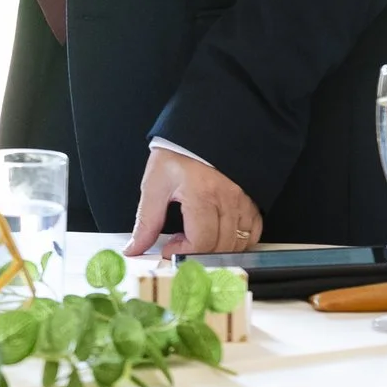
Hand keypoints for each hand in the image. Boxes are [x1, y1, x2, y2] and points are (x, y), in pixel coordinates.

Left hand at [126, 148, 262, 256]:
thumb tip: (135, 248)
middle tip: (180, 243)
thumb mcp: (154, 186)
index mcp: (201, 195)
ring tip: (196, 237)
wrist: (198, 134)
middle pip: (219, 246)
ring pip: (237, 243)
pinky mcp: (251, 201)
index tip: (169, 248)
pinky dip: (237, 241)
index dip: (184, 252)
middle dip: (197, 252)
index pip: (201, 241)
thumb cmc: (176, 157)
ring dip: (216, 249)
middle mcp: (227, 199)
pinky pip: (252, 233)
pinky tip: (219, 235)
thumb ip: (146, 222)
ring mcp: (242, 201)